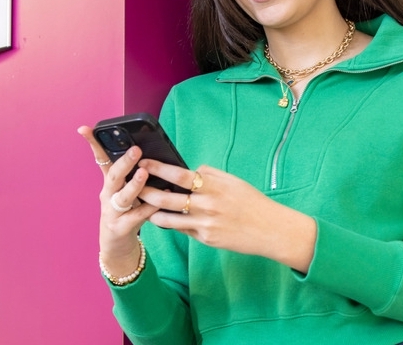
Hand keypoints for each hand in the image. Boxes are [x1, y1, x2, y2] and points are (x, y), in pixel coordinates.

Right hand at [78, 125, 159, 274]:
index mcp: (109, 184)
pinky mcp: (120, 228)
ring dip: (134, 185)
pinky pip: (136, 216)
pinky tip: (159, 202)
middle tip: (136, 150)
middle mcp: (107, 195)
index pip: (101, 160)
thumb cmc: (126, 214)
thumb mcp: (126, 193)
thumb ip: (134, 175)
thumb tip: (151, 155)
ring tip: (144, 173)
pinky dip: (148, 208)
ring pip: (123, 197)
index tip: (85, 128)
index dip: (93, 144)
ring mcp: (112, 212)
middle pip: (113, 176)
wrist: (116, 248)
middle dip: (124, 162)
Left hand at [137, 161, 317, 272]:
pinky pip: (183, 230)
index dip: (159, 169)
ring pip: (169, 219)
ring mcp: (205, 224)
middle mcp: (206, 204)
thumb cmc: (252, 202)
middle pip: (167, 198)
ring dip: (152, 212)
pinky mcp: (206, 239)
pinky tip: (163, 219)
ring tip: (142, 206)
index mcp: (213, 186)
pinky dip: (172, 224)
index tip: (144, 163)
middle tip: (133, 186)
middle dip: (146, 191)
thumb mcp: (233, 181)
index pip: (179, 175)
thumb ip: (210, 174)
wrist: (270, 229)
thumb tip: (191, 170)